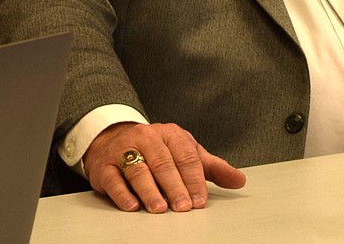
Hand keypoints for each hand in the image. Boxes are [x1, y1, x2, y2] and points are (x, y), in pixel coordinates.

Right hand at [83, 121, 245, 212]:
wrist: (114, 139)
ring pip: (138, 170)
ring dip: (149, 190)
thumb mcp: (186, 153)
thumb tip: (239, 180)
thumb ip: (211, 168)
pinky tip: (132, 206)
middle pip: (163, 163)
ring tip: (159, 208)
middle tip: (183, 207)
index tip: (200, 200)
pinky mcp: (104, 165)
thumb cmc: (157, 150)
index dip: (194, 179)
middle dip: (175, 186)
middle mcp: (148, 138)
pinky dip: (122, 193)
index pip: (186, 156)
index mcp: (171, 134)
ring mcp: (124, 150)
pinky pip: (113, 178)